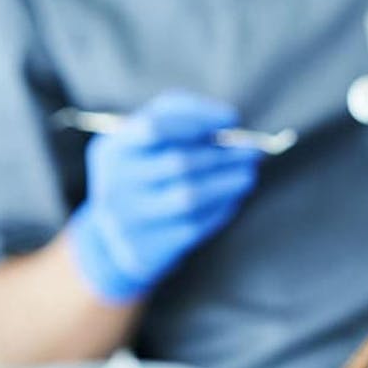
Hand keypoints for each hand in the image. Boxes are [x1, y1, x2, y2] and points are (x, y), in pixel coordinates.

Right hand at [67, 91, 262, 302]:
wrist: (114, 237)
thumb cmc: (144, 172)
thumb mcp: (147, 140)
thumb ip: (183, 119)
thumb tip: (230, 122)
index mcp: (113, 150)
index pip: (157, 128)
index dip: (199, 120)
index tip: (232, 119)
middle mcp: (114, 184)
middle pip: (179, 162)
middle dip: (224, 154)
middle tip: (254, 150)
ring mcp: (128, 219)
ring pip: (190, 196)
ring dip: (228, 182)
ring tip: (249, 174)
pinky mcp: (146, 248)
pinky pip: (194, 225)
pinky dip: (220, 209)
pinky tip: (233, 198)